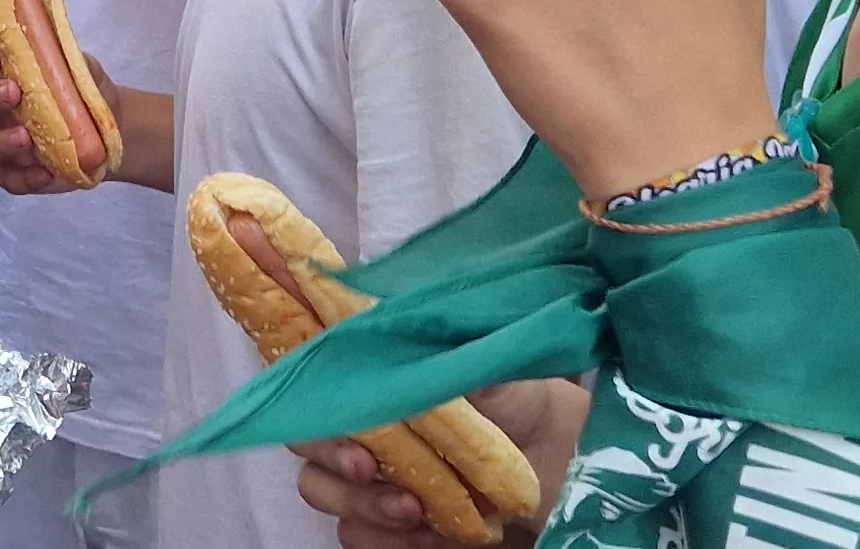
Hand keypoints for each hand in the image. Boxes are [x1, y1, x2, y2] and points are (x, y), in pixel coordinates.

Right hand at [0, 37, 112, 194]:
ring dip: (1, 141)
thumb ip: (64, 54)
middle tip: (13, 93)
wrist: (110, 131)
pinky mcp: (15, 172)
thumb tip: (52, 41)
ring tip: (27, 138)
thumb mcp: (80, 67)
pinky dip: (24, 177)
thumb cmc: (83, 92)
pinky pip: (8, 179)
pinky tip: (46, 172)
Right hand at [289, 378, 586, 546]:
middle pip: (305, 439)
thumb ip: (434, 351)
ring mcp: (366, 477)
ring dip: (362, 505)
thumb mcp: (484, 366)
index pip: (312, 378)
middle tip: (367, 469)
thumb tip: (387, 330)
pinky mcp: (383, 522)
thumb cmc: (515, 400)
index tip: (336, 412)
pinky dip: (390, 540)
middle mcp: (358, 424)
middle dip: (330, 456)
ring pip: (322, 492)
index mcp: (370, 376)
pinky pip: (358, 536)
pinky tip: (434, 535)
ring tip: (416, 512)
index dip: (308, 395)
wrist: (554, 463)